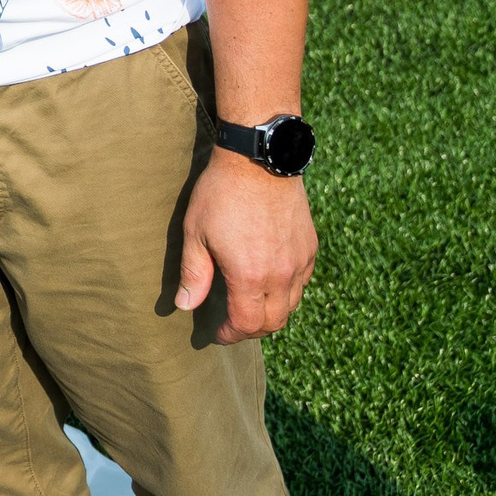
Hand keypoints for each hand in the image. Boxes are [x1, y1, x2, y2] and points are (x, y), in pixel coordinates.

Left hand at [175, 150, 317, 342]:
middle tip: (232, 325)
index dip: (231, 335)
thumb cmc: (220, 194)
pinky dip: (287, 294)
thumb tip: (185, 305)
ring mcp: (299, 262)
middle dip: (251, 330)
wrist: (259, 160)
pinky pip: (302, 284)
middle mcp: (281, 275)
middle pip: (273, 322)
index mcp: (250, 276)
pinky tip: (269, 284)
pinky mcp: (309, 247)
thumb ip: (193, 273)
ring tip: (249, 307)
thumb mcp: (196, 232)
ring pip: (291, 306)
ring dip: (270, 314)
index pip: (246, 323)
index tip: (217, 335)